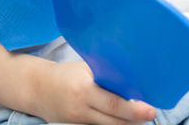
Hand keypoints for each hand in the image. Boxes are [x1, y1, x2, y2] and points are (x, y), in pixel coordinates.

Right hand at [29, 61, 156, 124]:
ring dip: (126, 123)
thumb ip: (105, 75)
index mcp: (83, 90)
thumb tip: (132, 81)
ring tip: (138, 116)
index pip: (113, 104)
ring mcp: (78, 122)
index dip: (134, 109)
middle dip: (136, 120)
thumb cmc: (65, 74)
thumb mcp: (84, 69)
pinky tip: (121, 119)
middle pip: (115, 122)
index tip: (150, 110)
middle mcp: (81, 109)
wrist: (37, 88)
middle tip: (150, 113)